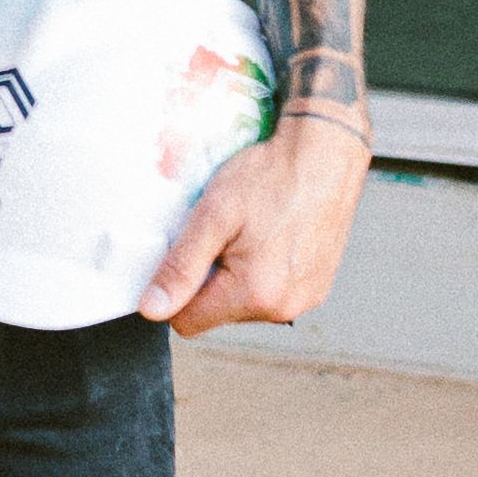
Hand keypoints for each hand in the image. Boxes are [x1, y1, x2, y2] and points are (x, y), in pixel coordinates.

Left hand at [142, 110, 371, 333]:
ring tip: (249, 230)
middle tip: (222, 233)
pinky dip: (263, 271)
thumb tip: (151, 309)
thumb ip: (180, 268)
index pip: (187, 322)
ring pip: (244, 304)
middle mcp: (284, 308)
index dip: (177, 288)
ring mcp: (305, 300)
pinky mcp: (317, 287)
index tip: (188, 250)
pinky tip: (271, 235)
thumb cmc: (270, 177)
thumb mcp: (213, 216)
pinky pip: (272, 293)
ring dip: (237, 275)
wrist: (326, 154)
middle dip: (210, 278)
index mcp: (255, 295)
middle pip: (217, 312)